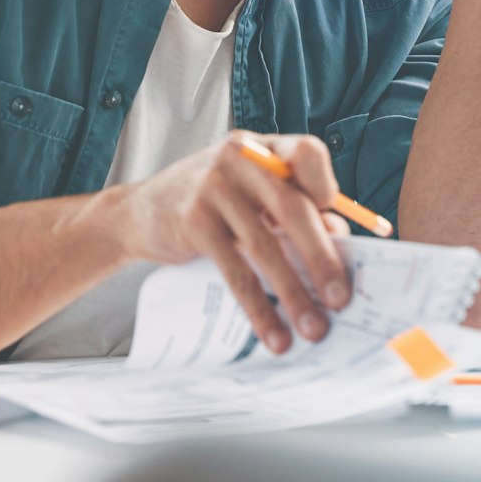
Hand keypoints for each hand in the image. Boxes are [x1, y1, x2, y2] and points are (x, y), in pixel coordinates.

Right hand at [119, 131, 351, 353]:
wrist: (139, 211)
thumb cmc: (213, 203)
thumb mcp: (252, 194)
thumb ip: (292, 210)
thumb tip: (340, 242)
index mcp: (264, 148)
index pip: (308, 153)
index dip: (327, 187)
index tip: (339, 227)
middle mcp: (240, 160)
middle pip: (292, 208)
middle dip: (322, 258)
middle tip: (341, 299)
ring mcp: (212, 188)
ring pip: (264, 246)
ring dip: (294, 293)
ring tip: (314, 328)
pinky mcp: (193, 222)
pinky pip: (235, 270)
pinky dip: (258, 306)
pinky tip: (273, 333)